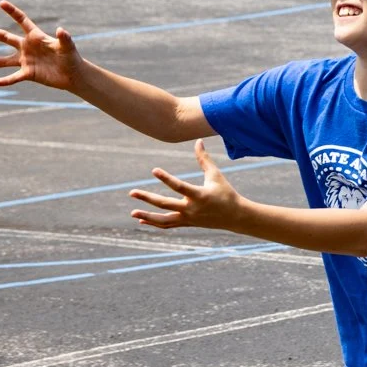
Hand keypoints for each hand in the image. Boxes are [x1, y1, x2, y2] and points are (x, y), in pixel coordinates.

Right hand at [0, 0, 83, 90]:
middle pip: (6, 38)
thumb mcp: (68, 47)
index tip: (1, 3)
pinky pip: (14, 77)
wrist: (72, 74)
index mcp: (36, 36)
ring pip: (5, 60)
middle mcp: (27, 47)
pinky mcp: (28, 74)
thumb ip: (64, 38)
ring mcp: (26, 60)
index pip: (22, 21)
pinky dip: (5, 80)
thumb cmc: (71, 57)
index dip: (12, 12)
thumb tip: (61, 30)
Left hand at [129, 141, 243, 231]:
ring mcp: (188, 218)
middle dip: (147, 198)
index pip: (179, 186)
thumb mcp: (216, 175)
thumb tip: (198, 141)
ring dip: (147, 216)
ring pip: (164, 220)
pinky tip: (141, 220)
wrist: (235, 216)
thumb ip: (204, 159)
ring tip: (133, 212)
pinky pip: (168, 225)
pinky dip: (155, 223)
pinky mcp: (187, 223)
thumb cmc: (226, 192)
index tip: (154, 170)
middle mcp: (191, 209)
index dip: (166, 178)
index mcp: (199, 195)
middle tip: (131, 192)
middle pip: (165, 204)